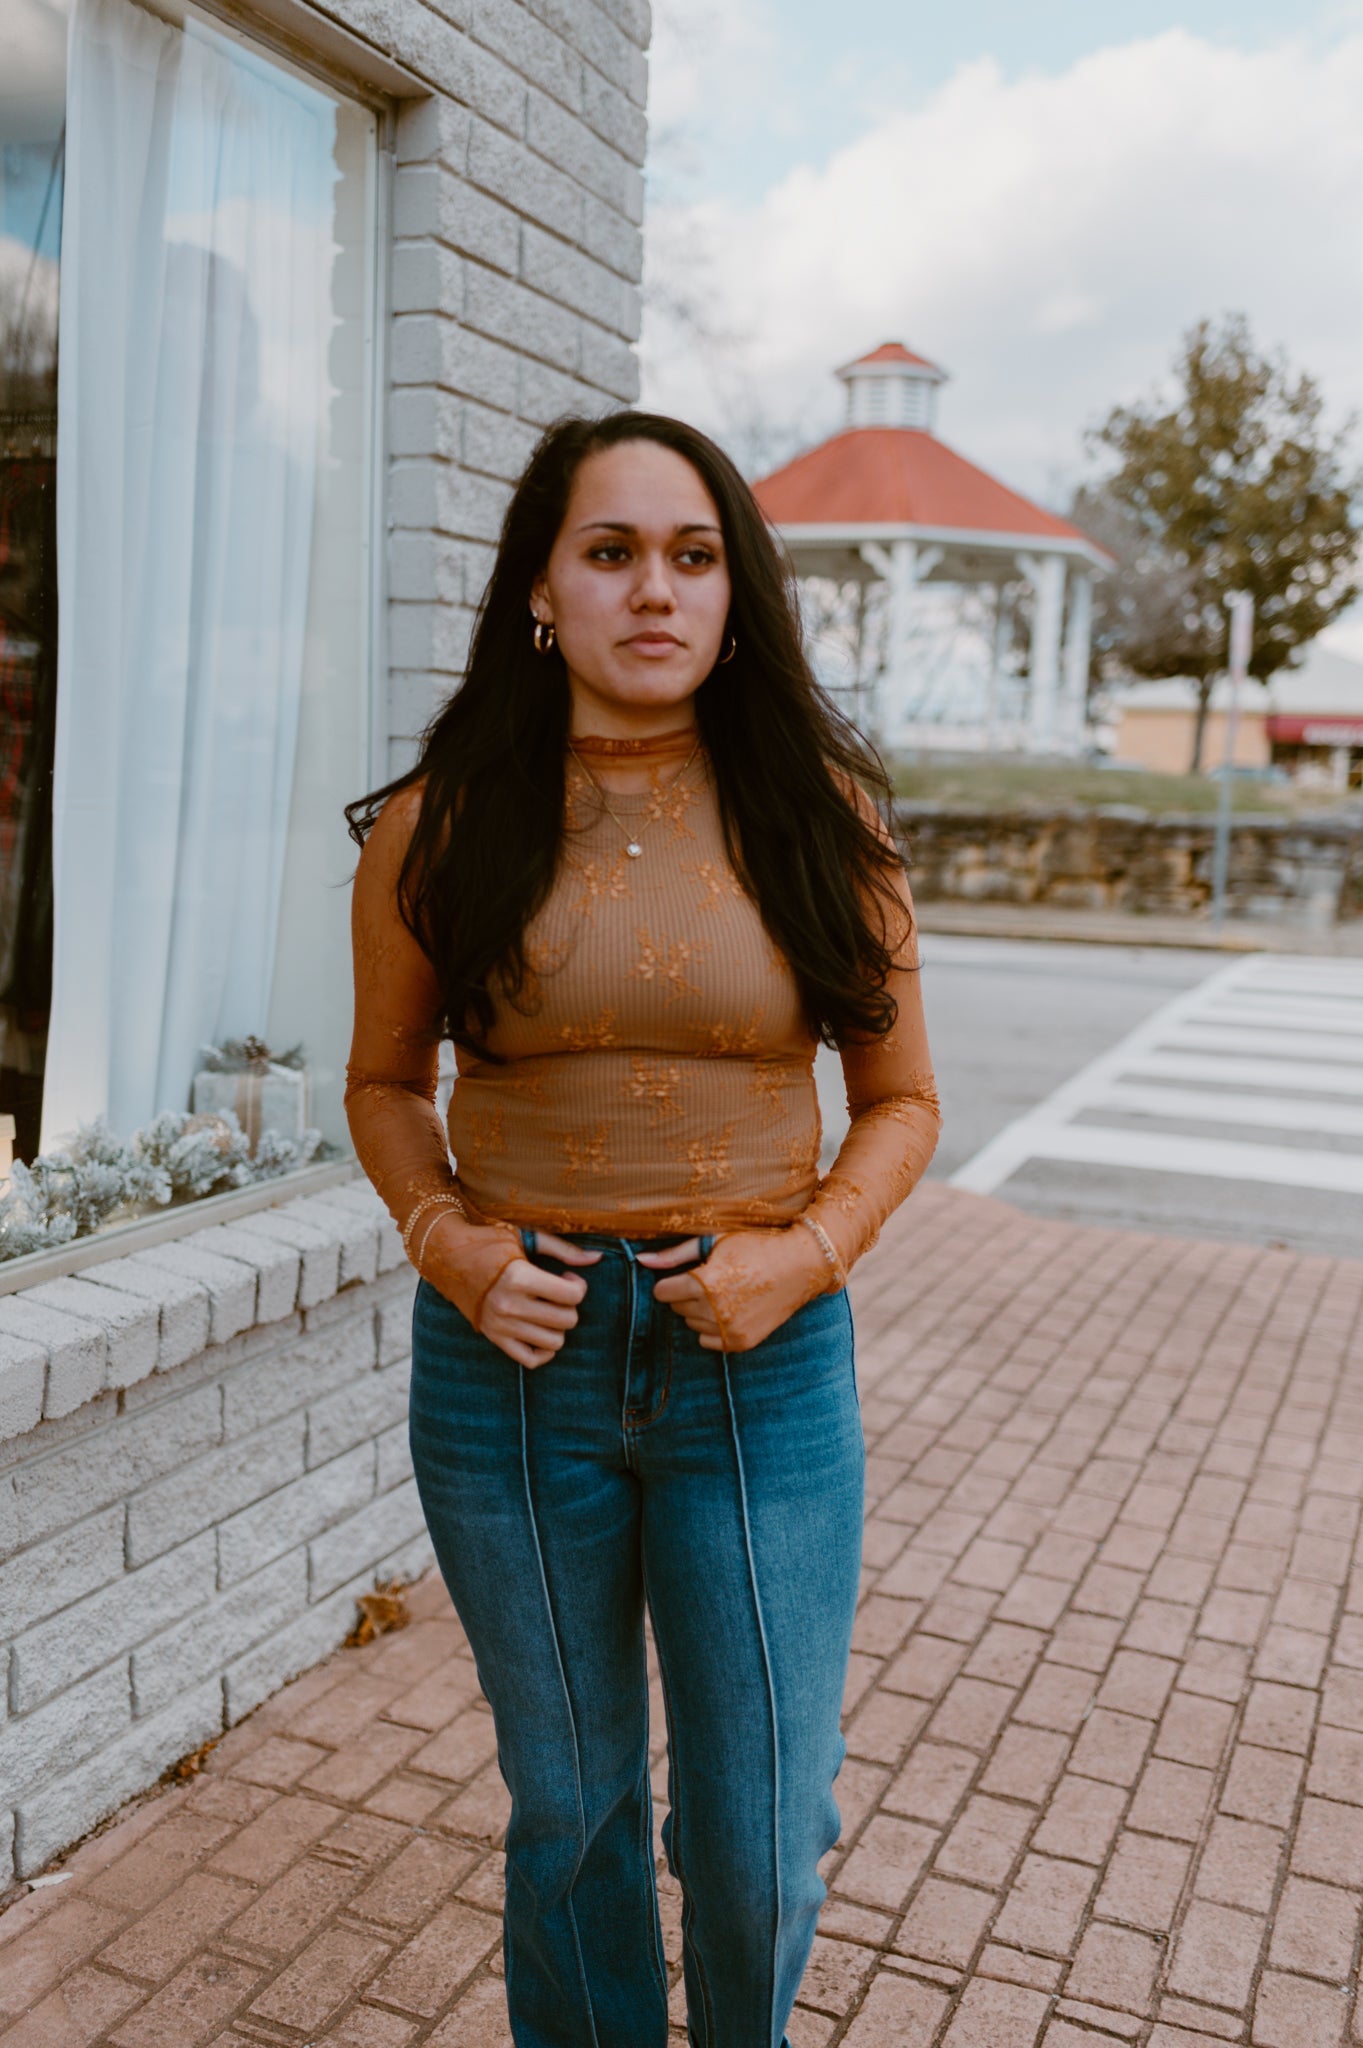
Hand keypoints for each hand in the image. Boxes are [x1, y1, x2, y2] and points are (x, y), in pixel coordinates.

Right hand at [422, 1219, 599, 1367]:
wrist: (447, 1258)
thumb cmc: (489, 1243)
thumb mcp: (524, 1238)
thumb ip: (563, 1249)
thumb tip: (597, 1258)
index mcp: (519, 1278)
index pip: (571, 1295)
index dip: (579, 1286)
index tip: (568, 1277)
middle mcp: (510, 1306)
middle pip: (567, 1320)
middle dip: (570, 1306)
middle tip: (558, 1293)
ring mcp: (501, 1326)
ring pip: (554, 1342)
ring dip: (559, 1327)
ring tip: (548, 1309)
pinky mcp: (495, 1338)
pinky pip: (531, 1360)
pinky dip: (544, 1351)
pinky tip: (541, 1331)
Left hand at [641, 1226, 829, 1353]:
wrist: (800, 1265)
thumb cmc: (754, 1246)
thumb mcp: (714, 1242)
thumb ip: (675, 1254)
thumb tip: (640, 1261)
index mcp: (704, 1283)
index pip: (662, 1292)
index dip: (672, 1281)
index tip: (690, 1272)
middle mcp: (714, 1311)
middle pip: (677, 1308)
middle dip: (687, 1294)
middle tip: (714, 1278)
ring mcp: (729, 1330)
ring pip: (692, 1325)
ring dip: (701, 1311)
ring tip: (727, 1292)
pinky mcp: (741, 1342)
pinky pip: (708, 1341)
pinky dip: (714, 1328)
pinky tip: (733, 1308)